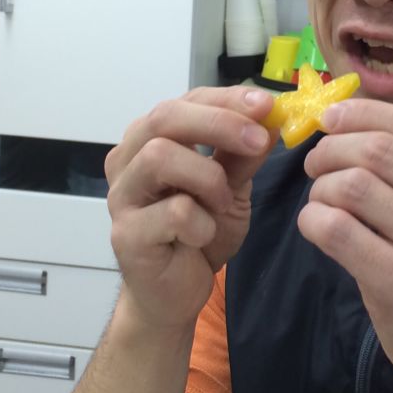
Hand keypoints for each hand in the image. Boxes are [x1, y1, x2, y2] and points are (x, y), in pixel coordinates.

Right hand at [105, 86, 275, 329]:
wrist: (178, 293)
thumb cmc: (198, 233)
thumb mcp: (232, 187)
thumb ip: (244, 154)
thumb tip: (271, 117)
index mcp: (151, 139)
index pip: (185, 100)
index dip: (226, 99)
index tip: (266, 103)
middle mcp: (127, 160)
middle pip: (163, 118)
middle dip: (218, 123)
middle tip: (258, 139)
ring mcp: (122, 196)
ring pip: (159, 156)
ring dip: (207, 177)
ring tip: (222, 202)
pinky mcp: (125, 234)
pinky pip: (172, 212)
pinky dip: (201, 223)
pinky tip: (202, 236)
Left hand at [297, 99, 392, 392]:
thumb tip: (361, 126)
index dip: (365, 113)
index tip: (332, 117)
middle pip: (380, 149)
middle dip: (333, 147)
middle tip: (316, 164)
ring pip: (354, 185)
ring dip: (321, 186)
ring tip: (321, 201)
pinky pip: (337, 230)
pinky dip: (313, 220)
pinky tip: (317, 228)